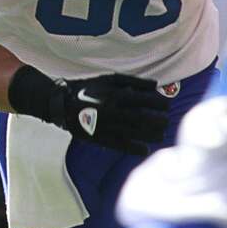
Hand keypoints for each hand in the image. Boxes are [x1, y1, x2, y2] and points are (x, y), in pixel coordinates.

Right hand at [9, 66, 171, 155]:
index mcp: (115, 94)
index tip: (166, 105)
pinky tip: (145, 149)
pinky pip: (123, 146)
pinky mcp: (101, 138)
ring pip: (137, 134)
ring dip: (152, 135)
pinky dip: (137, 149)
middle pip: (145, 119)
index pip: (146, 100)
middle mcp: (113, 111)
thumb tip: (157, 86)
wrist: (60, 103)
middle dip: (160, 121)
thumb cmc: (88, 88)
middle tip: (166, 121)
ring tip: (159, 134)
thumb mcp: (108, 78)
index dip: (161, 103)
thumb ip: (133, 81)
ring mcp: (107, 126)